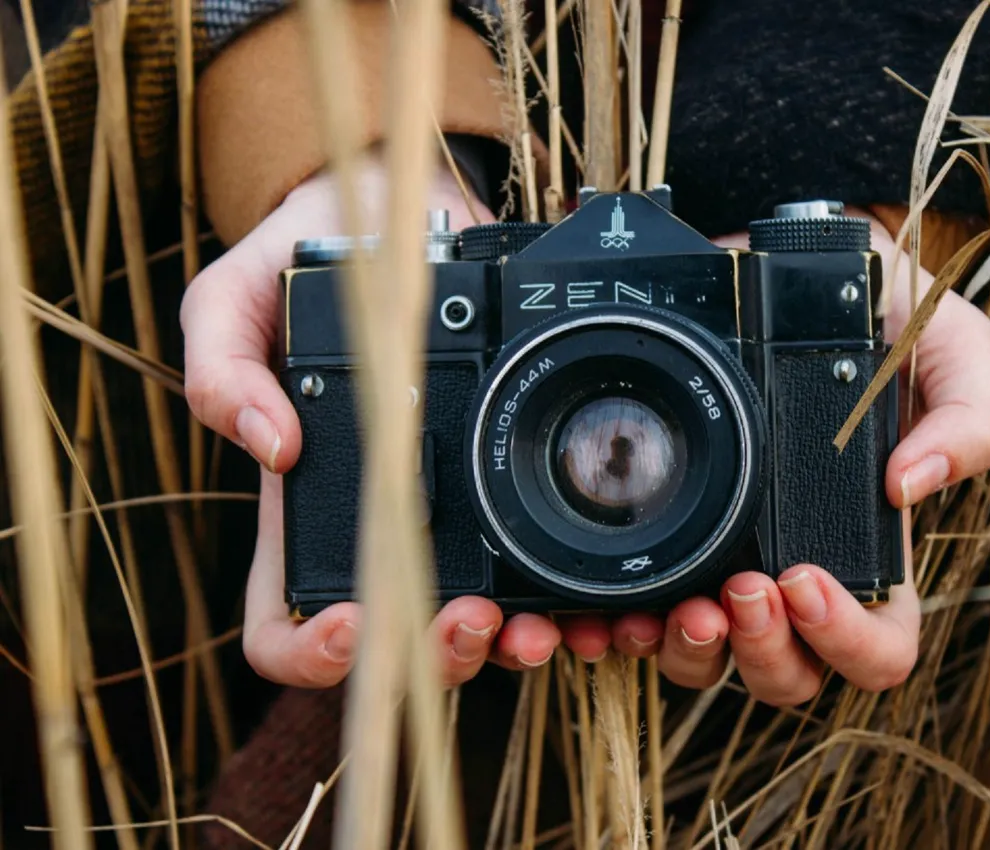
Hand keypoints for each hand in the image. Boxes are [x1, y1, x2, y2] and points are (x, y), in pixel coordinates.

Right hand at [182, 162, 564, 686]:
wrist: (403, 215)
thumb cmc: (304, 263)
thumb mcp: (235, 300)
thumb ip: (223, 368)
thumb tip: (269, 446)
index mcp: (302, 509)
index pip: (283, 624)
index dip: (310, 652)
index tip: (353, 623)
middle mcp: (375, 527)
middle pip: (395, 644)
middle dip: (433, 657)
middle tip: (472, 621)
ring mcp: (442, 512)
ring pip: (470, 620)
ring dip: (503, 643)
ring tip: (532, 623)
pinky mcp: (503, 483)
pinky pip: (531, 559)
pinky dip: (554, 591)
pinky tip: (580, 592)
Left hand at [532, 210, 989, 705]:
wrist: (792, 268)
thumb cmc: (883, 317)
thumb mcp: (954, 347)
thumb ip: (967, 416)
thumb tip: (911, 486)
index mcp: (874, 550)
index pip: (877, 645)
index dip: (846, 639)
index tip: (804, 578)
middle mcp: (802, 571)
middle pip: (789, 673)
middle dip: (761, 652)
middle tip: (738, 588)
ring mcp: (732, 559)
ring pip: (712, 661)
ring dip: (687, 653)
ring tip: (668, 606)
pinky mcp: (671, 538)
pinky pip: (643, 615)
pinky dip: (620, 629)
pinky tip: (602, 613)